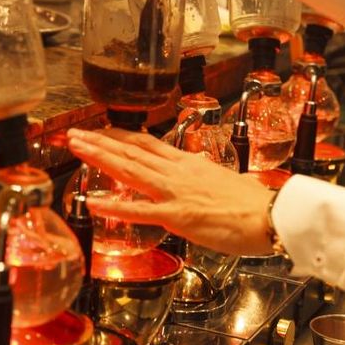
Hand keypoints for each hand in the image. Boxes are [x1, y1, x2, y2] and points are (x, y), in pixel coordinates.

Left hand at [67, 127, 274, 255]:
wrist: (269, 214)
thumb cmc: (251, 202)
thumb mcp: (222, 179)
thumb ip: (204, 176)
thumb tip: (200, 172)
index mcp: (188, 163)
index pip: (148, 143)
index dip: (121, 136)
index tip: (102, 130)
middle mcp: (177, 171)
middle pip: (131, 151)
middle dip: (100, 141)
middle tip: (74, 133)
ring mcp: (174, 191)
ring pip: (130, 170)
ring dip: (100, 157)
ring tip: (76, 148)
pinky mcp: (176, 214)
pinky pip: (139, 210)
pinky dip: (114, 205)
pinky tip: (93, 202)